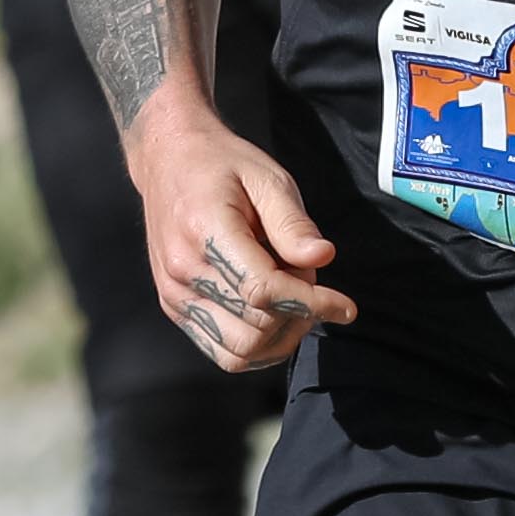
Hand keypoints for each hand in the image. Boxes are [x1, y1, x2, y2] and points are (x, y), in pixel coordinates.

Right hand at [128, 105, 355, 372]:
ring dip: (280, 337)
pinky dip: (258, 346)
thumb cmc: (222, 166)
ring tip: (290, 298)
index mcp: (204, 231)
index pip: (263, 291)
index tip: (346, 306)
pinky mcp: (175, 308)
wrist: (168, 162)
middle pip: (255, 328)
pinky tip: (273, 317)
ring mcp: (174, 295)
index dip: (312, 304)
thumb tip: (322, 257)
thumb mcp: (267, 178)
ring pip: (239, 352)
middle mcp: (182, 271)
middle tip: (307, 278)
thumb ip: (292, 223)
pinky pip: (222, 352)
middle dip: (298, 315)